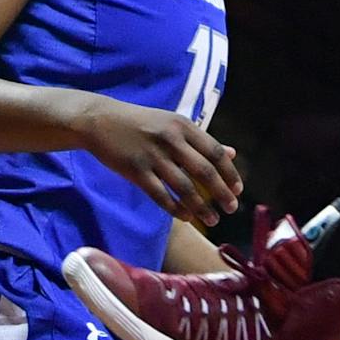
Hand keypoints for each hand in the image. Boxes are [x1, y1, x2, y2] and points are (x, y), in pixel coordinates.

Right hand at [68, 95, 241, 227]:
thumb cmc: (142, 123)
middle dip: (221, 192)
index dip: (230, 172)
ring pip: (183, 186)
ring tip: (212, 220)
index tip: (238, 190)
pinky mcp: (134, 170)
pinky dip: (175, 208)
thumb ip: (202, 140)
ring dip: (201, 206)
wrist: (101, 120)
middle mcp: (172, 140)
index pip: (215, 152)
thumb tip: (232, 153)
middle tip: (232, 208)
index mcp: (185, 127)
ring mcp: (153, 156)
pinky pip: (159, 194)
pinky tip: (186, 218)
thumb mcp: (175, 124)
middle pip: (204, 171)